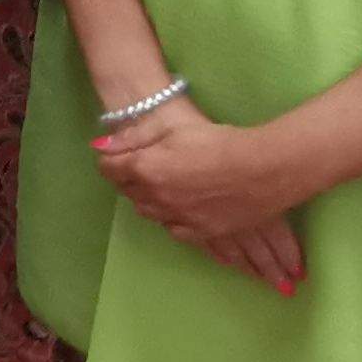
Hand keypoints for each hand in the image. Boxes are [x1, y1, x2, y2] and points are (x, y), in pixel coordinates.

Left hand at [95, 101, 309, 290]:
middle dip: (129, 180)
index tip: (116, 156)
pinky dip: (171, 218)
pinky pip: (174, 229)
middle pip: (128, 192)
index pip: (110, 169)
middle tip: (140, 167)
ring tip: (162, 186)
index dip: (111, 161)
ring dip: (149, 200)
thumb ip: (133, 137)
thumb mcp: (172, 128)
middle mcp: (156, 199)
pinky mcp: (201, 232)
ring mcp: (178, 219)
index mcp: (145, 170)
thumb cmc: (217, 141)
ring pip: (150, 213)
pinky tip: (180, 208)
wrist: (262, 169)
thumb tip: (99, 146)